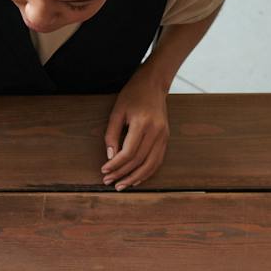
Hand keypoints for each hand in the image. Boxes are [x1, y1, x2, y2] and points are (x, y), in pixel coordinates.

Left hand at [101, 67, 171, 190]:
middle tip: (108, 181)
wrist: (153, 84)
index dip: (115, 165)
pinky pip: (158, 161)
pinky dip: (147, 172)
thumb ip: (112, 134)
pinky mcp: (166, 139)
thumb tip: (110, 157)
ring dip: (135, 178)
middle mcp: (156, 131)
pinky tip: (136, 179)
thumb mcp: (117, 112)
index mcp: (143, 123)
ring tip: (121, 185)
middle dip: (122, 174)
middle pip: (139, 161)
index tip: (104, 170)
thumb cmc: (132, 95)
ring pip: (151, 164)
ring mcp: (164, 136)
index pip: (129, 152)